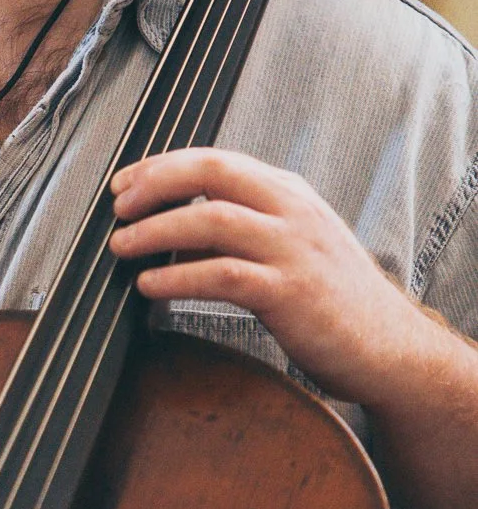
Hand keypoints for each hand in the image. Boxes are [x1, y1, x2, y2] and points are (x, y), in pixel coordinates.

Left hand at [107, 147, 434, 411]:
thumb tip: (173, 224)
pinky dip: (177, 277)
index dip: (162, 167)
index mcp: (289, 193)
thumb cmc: (332, 299)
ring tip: (121, 247)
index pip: (216, 160)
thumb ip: (246, 223)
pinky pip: (222, 275)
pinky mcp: (291, 293)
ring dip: (155, 231)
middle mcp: (292, 211)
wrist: (390, 349)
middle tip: (118, 208)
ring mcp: (294, 250)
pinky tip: (149, 287)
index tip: (124, 184)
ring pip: (210, 219)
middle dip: (154, 184)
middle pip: (211, 172)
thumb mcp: (293, 242)